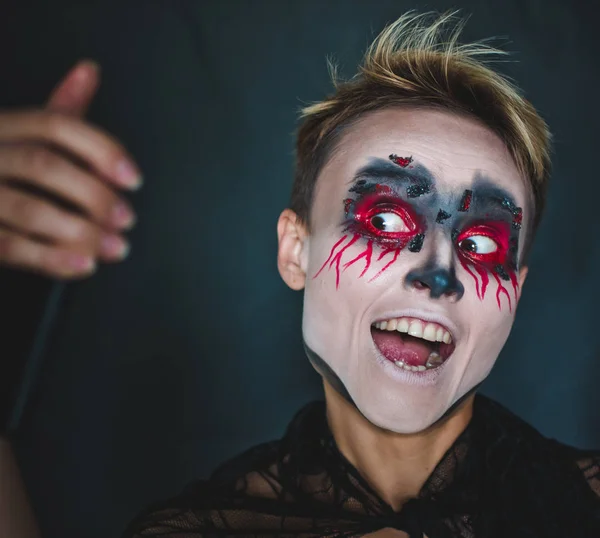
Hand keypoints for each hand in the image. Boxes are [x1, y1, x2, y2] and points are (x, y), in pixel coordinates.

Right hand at [0, 60, 141, 278]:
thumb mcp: (21, 132)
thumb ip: (59, 109)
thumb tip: (89, 71)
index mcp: (5, 126)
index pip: (57, 126)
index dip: (101, 151)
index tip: (134, 179)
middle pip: (44, 165)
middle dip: (94, 195)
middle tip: (127, 219)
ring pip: (28, 208)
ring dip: (81, 232)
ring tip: (116, 247)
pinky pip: (10, 245)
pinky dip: (52, 259)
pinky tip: (84, 264)